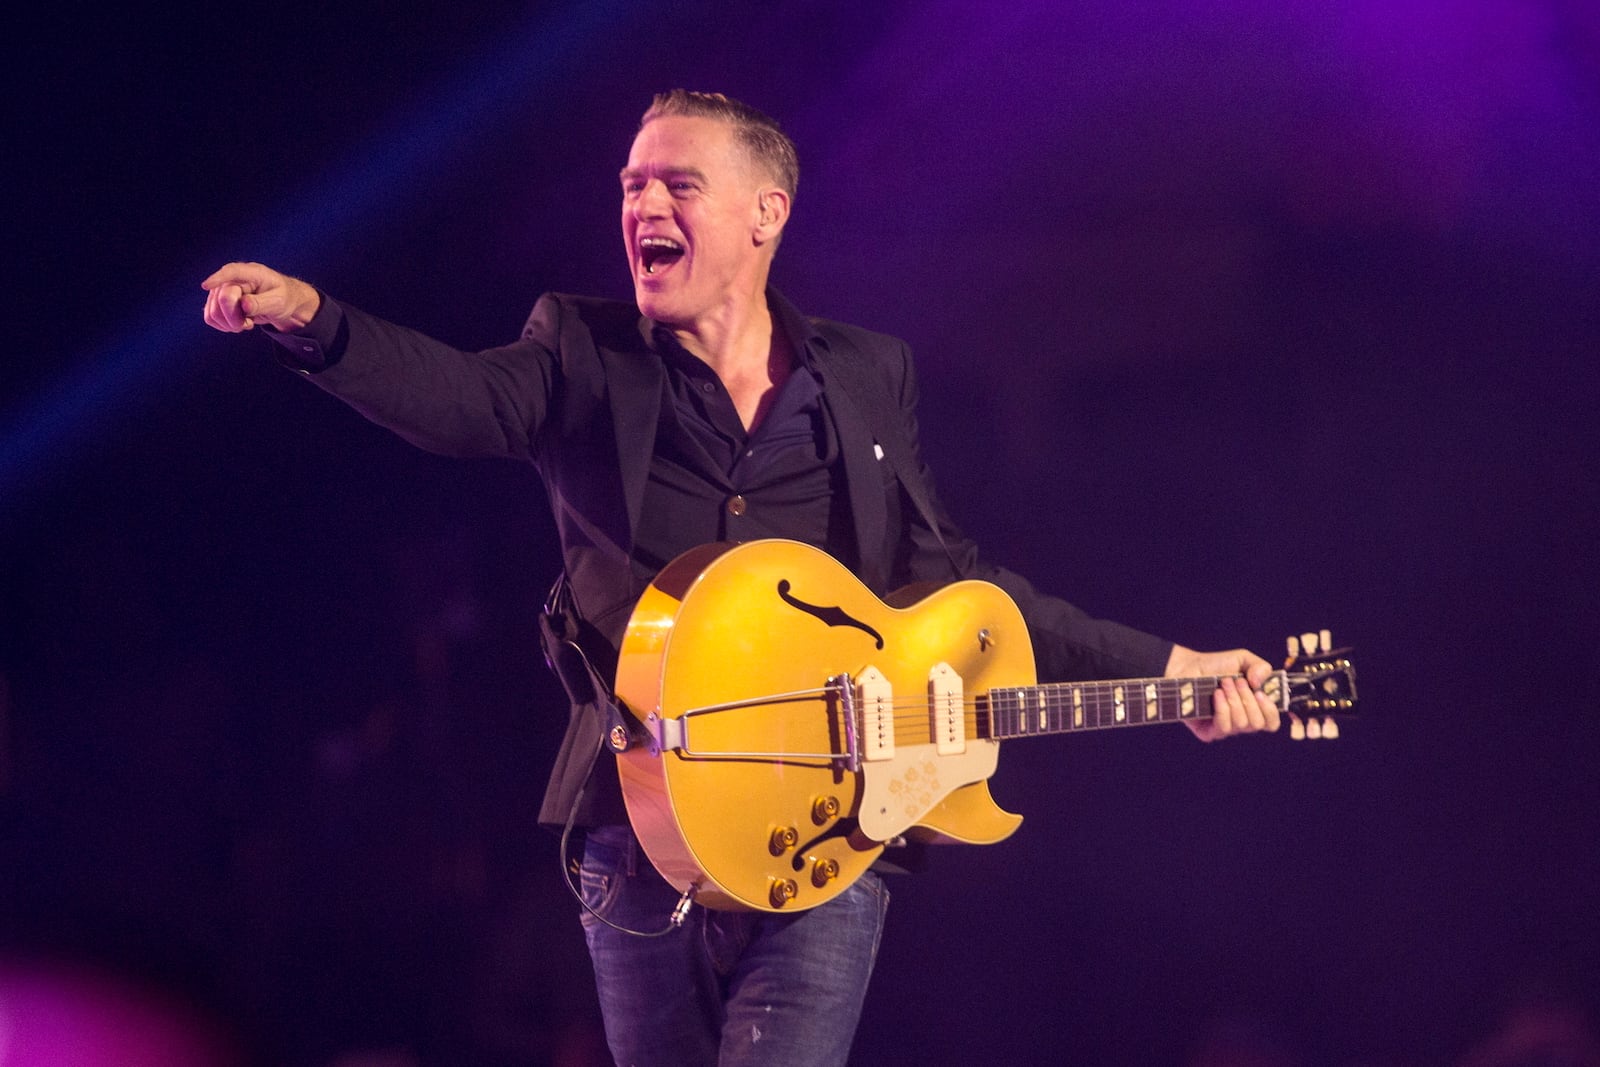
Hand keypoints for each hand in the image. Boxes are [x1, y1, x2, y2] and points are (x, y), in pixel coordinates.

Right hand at [201, 262, 319, 332]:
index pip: (231, 272)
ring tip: (246, 323)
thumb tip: (244, 304)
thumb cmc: (284, 298)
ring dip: (229, 324)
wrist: (284, 304)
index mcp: (252, 273)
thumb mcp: (279, 301)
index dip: (218, 278)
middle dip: (234, 318)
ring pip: (212, 311)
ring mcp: (223, 290)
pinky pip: (210, 317)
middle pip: (222, 299)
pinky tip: (238, 323)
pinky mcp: (218, 302)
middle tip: (249, 324)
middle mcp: (234, 279)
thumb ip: (262, 303)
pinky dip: (223, 325)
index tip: (206, 286)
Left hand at [1164, 644, 1280, 741]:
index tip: (1259, 692)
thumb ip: (1261, 667)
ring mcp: (1225, 728)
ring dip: (1234, 700)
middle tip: (1235, 682)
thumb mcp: (1244, 660)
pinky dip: (1222, 708)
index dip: (1270, 710)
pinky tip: (1216, 694)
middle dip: (1248, 699)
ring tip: (1223, 684)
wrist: (1189, 667)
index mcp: (1254, 709)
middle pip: (1257, 724)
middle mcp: (1242, 722)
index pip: (1271, 724)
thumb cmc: (1216, 666)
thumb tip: (1260, 684)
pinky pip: (1224, 727)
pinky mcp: (1208, 733)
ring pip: (1241, 724)